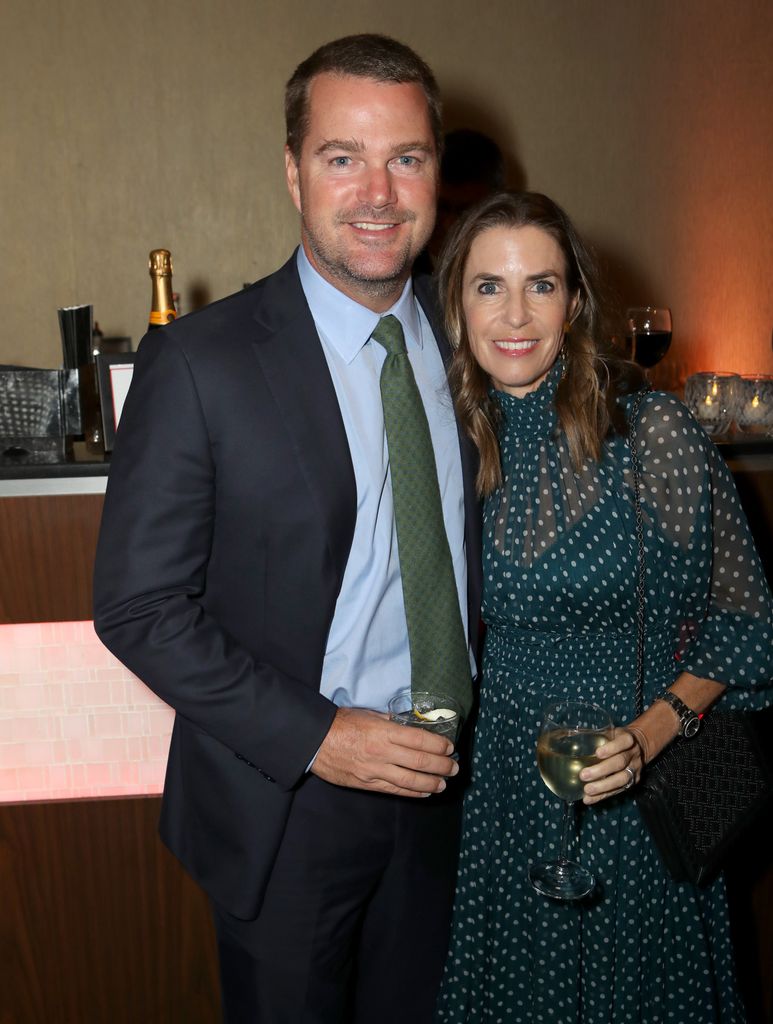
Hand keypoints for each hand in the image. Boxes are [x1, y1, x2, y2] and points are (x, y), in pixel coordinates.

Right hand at [311, 706, 458, 797]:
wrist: (313, 741)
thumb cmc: (340, 723)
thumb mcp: (368, 714)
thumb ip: (389, 721)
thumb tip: (408, 723)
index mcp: (383, 731)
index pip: (419, 739)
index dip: (438, 745)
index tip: (449, 747)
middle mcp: (382, 752)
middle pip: (419, 762)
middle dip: (441, 766)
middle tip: (454, 767)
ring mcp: (374, 771)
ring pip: (410, 780)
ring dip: (431, 783)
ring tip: (443, 783)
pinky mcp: (367, 784)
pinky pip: (394, 790)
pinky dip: (412, 792)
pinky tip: (424, 792)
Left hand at [579, 728, 644, 804]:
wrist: (639, 746)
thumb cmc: (616, 739)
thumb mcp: (610, 732)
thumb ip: (595, 736)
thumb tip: (566, 738)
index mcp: (628, 739)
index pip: (624, 742)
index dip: (611, 748)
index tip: (597, 753)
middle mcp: (633, 754)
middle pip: (620, 762)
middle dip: (602, 770)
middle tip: (583, 775)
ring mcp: (635, 769)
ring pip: (622, 779)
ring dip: (603, 786)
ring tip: (587, 790)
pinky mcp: (633, 782)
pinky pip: (618, 790)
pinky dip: (603, 796)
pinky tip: (590, 798)